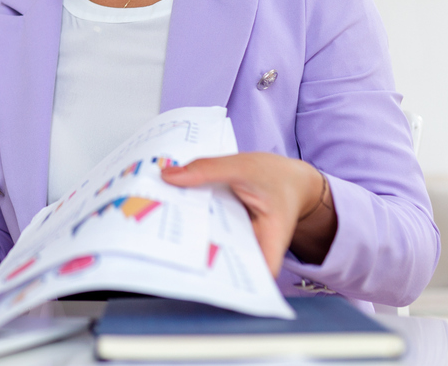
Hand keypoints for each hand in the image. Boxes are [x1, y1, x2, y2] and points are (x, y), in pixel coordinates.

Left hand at [161, 152, 334, 274]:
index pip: (251, 276)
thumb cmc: (275, 177)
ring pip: (212, 247)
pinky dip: (194, 223)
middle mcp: (254, 250)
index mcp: (269, 241)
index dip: (226, 281)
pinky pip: (208, 231)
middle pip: (223, 263)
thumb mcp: (243, 166)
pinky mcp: (228, 232)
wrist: (290, 179)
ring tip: (157, 233)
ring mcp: (239, 242)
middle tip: (162, 248)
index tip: (197, 274)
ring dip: (189, 238)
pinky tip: (171, 217)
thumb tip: (167, 177)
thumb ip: (207, 170)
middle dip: (194, 257)